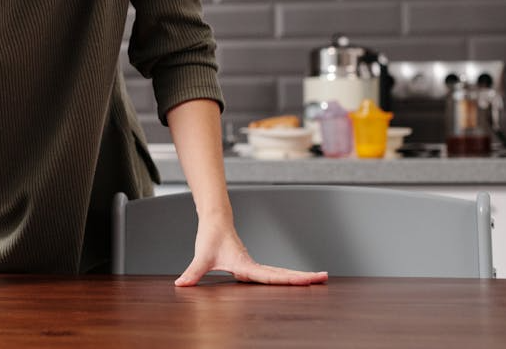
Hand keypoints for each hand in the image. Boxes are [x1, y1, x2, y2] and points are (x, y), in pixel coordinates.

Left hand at [174, 214, 327, 286]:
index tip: (305, 281)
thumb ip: (192, 273)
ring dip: (299, 277)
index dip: (288, 280)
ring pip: (280, 272)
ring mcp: (254, 265)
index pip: (270, 275)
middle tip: (324, 278)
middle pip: (282, 273)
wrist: (215, 221)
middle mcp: (253, 265)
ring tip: (319, 280)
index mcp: (245, 264)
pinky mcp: (252, 266)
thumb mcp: (201, 257)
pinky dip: (287, 277)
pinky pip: (274, 273)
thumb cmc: (210, 237)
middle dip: (303, 277)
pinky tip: (297, 282)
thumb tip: (181, 284)